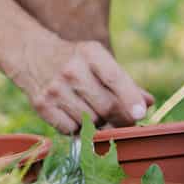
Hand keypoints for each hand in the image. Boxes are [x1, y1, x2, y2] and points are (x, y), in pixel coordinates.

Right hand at [13, 31, 151, 133]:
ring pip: (89, 120)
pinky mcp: (41, 106)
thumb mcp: (101, 60)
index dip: (129, 98)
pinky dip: (79, 129)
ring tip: (99, 113)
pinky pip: (70, 129)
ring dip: (100, 123)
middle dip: (120, 117)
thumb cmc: (79, 60)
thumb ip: (125, 82)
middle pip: (104, 105)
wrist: (34, 55)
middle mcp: (72, 70)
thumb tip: (148, 102)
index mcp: (91, 53)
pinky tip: (78, 116)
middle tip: (128, 121)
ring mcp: (54, 89)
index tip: (140, 114)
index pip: (114, 78)